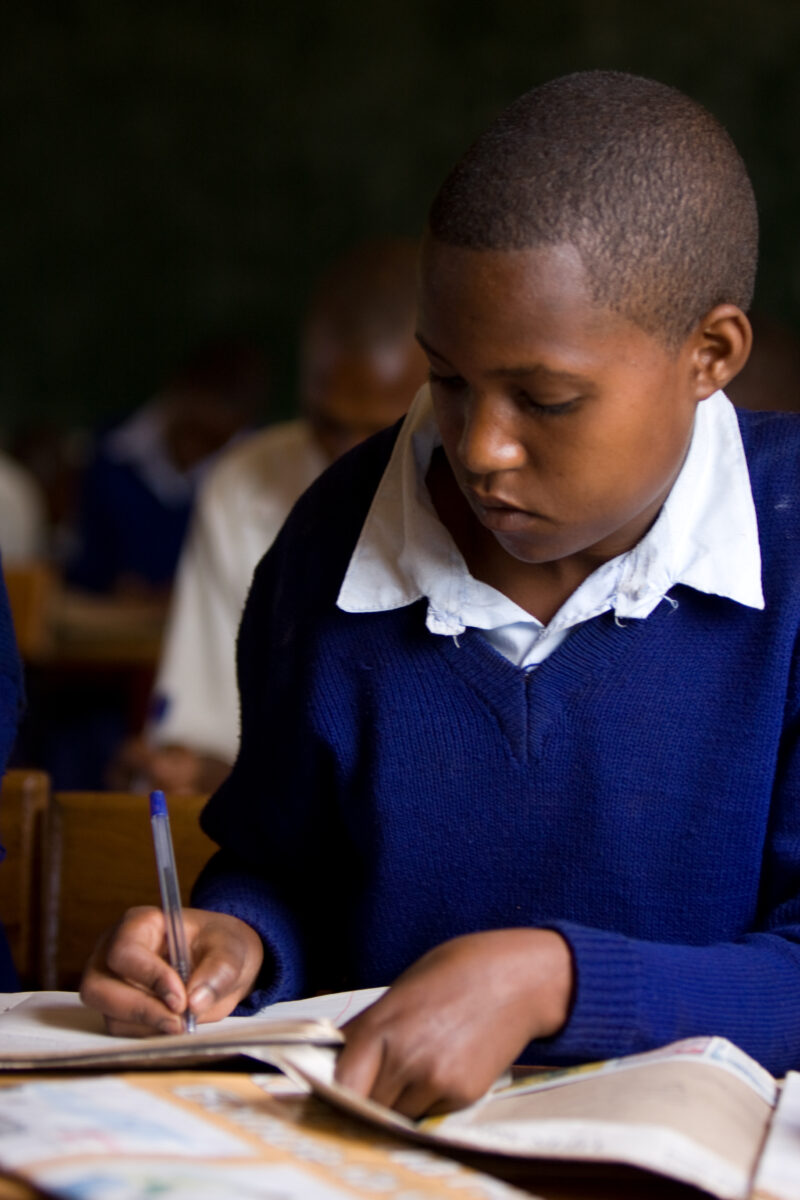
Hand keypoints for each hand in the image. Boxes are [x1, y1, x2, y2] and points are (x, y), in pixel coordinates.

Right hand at [80, 906, 263, 1035]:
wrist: (223, 963)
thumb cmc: (219, 945)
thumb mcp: (230, 949)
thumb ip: (218, 971)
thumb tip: (195, 1001)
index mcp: (138, 924)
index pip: (125, 952)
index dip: (149, 977)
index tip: (180, 998)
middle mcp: (114, 952)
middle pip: (99, 987)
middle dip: (140, 1010)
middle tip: (179, 1022)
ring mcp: (112, 983)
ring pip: (109, 1014)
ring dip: (146, 1026)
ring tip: (183, 1024)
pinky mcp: (118, 1010)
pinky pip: (121, 1031)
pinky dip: (147, 1035)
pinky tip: (174, 1027)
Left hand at [335, 928, 572, 1117]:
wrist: (516, 977)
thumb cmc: (455, 973)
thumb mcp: (400, 991)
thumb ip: (368, 1030)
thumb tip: (338, 1060)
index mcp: (380, 1025)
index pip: (341, 1083)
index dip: (338, 1091)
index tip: (339, 1090)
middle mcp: (404, 1057)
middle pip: (368, 1105)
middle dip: (369, 1097)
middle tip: (382, 1078)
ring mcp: (434, 1078)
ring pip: (399, 1115)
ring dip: (400, 1102)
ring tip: (420, 1064)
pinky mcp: (462, 1094)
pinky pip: (431, 1113)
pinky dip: (430, 1100)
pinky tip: (445, 1066)